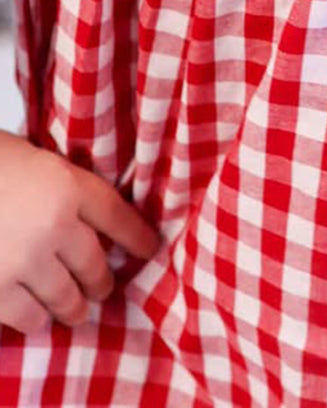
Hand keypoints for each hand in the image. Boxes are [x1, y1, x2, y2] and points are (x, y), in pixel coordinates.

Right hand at [0, 130, 160, 332]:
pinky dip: (32, 318)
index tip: (150, 249)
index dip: (138, 237)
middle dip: (100, 282)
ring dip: (70, 308)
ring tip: (72, 311)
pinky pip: (26, 317)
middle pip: (94, 266)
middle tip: (102, 289)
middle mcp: (54, 225)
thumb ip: (61, 187)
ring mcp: (25, 261)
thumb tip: (83, 215)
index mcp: (67, 185)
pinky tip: (32, 316)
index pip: (117, 216)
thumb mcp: (35, 158)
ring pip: (65, 300)